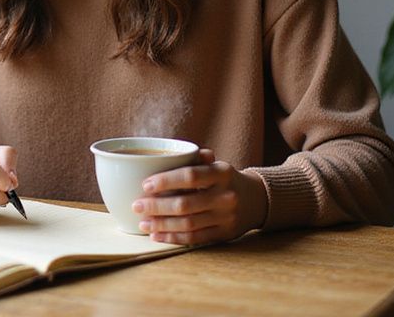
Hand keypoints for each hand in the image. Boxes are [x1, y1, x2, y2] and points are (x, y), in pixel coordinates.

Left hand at [132, 148, 267, 244]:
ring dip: (162, 224)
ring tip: (143, 222)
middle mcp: (225, 196)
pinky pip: (194, 238)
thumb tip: (170, 153)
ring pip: (188, 224)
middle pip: (185, 204)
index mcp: (222, 173)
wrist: (257, 200)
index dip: (166, 181)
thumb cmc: (225, 180)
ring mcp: (226, 217)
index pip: (190, 176)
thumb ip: (196, 159)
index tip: (145, 185)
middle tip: (136, 205)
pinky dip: (173, 237)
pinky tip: (156, 235)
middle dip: (157, 206)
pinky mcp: (224, 234)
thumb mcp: (217, 165)